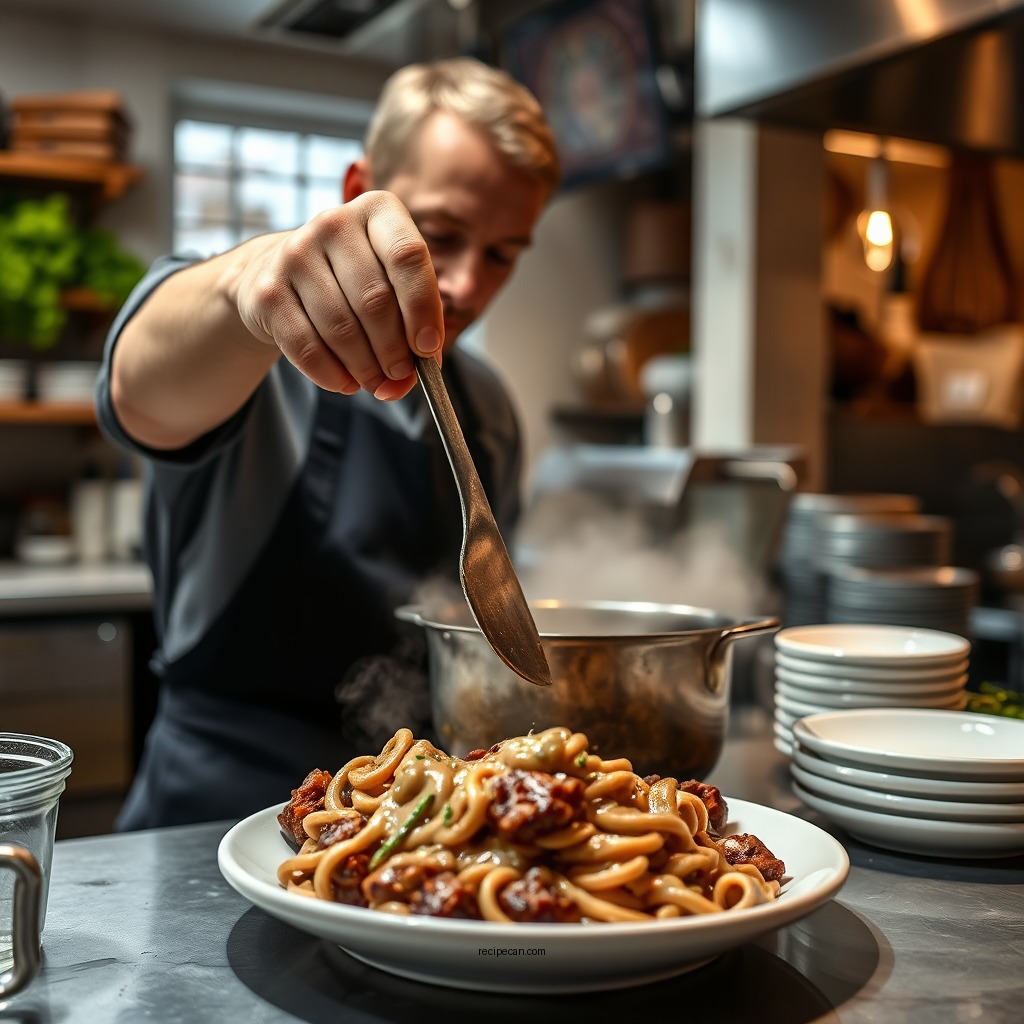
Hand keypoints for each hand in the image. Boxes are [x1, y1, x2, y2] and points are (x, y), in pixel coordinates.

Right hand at [233, 191, 443, 400]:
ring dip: (365, 368)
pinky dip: (332, 375)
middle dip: (394, 351)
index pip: (408, 256)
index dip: (423, 308)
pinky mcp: (268, 290)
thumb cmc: (352, 281)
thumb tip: (425, 368)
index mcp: (378, 211)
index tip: (428, 349)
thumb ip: (413, 321)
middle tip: (401, 378)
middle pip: (375, 300)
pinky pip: (306, 346)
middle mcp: (334, 223)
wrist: (279, 274)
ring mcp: (295, 254)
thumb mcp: (390, 284)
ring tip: (376, 383)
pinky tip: (345, 383)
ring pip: (342, 328)